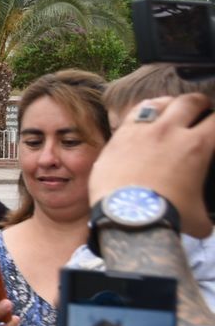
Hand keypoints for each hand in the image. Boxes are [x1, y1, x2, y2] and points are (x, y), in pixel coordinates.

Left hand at [90, 94, 214, 237]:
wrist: (126, 216)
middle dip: (201, 103)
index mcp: (197, 146)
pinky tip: (145, 116)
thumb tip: (207, 224)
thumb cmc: (165, 217)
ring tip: (174, 107)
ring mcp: (142, 130)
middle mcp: (170, 131)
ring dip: (171, 103)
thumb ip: (208, 214)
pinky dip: (143, 112)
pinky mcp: (119, 136)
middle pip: (191, 102)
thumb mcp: (199, 219)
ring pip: (160, 102)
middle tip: (204, 108)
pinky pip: (133, 113)